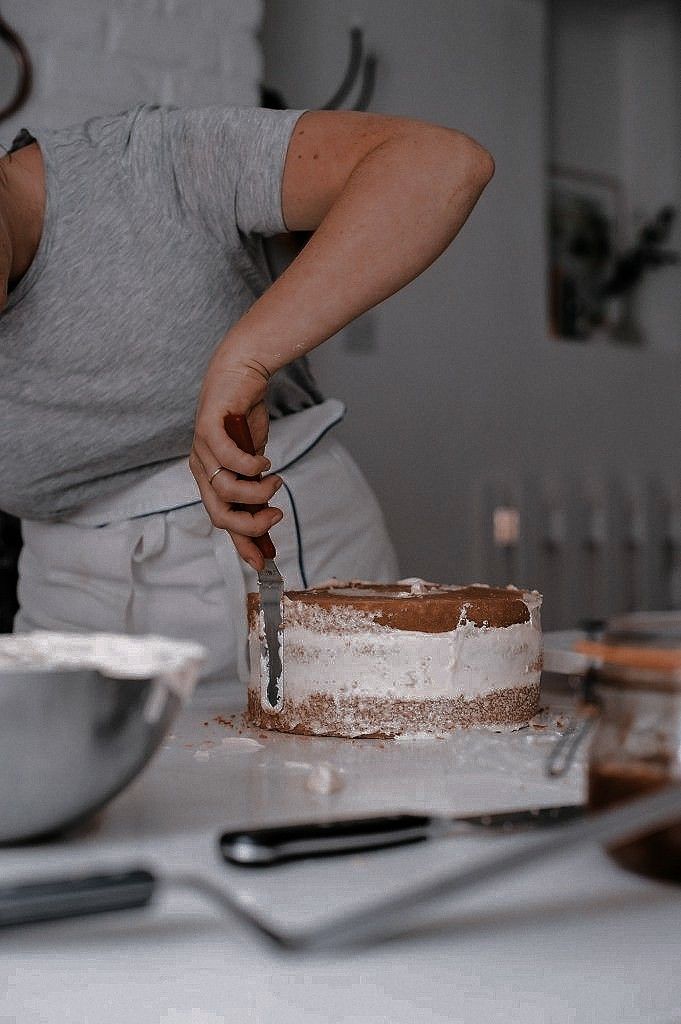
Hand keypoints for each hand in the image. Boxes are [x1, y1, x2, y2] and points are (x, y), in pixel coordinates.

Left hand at [189, 355, 282, 569]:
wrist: (242, 375)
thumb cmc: (246, 418)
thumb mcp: (255, 464)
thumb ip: (258, 490)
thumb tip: (271, 522)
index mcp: (209, 479)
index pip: (221, 520)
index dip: (242, 544)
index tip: (263, 562)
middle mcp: (201, 467)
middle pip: (219, 514)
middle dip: (250, 524)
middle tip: (275, 515)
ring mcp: (201, 449)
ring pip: (226, 489)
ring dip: (257, 492)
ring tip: (276, 479)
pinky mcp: (208, 427)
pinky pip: (228, 458)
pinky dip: (251, 465)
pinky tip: (265, 462)